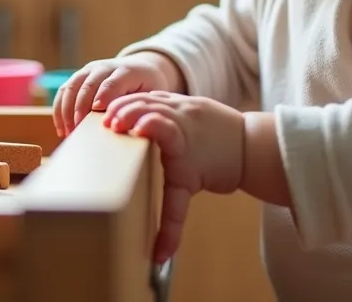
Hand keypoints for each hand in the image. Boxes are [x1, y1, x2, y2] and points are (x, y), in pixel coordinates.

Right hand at [52, 52, 183, 136]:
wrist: (141, 68)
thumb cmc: (147, 87)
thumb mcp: (152, 95)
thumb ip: (141, 107)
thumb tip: (130, 126)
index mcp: (127, 71)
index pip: (113, 82)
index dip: (104, 95)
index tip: (97, 111)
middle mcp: (105, 67)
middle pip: (88, 85)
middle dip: (81, 108)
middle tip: (79, 131)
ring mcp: (89, 70)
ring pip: (72, 86)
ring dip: (67, 111)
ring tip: (69, 133)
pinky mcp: (79, 76)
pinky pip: (64, 90)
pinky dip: (59, 109)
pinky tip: (62, 129)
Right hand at [103, 91, 244, 263]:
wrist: (246, 145)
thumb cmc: (217, 170)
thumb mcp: (187, 194)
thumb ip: (172, 223)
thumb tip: (159, 258)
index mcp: (183, 141)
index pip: (164, 126)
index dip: (148, 124)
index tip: (130, 129)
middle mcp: (182, 119)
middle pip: (150, 107)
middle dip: (127, 112)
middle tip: (107, 124)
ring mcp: (181, 104)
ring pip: (148, 97)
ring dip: (125, 104)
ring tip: (105, 115)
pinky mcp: (179, 98)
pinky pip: (153, 93)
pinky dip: (134, 99)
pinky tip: (118, 105)